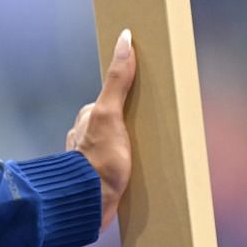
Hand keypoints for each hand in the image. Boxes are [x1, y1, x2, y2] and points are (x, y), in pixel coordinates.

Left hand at [67, 28, 136, 229]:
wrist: (88, 205)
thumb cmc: (99, 161)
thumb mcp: (110, 114)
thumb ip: (118, 80)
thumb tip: (124, 41)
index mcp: (88, 118)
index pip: (115, 98)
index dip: (133, 95)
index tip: (154, 95)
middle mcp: (86, 135)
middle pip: (118, 121)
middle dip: (135, 123)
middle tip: (160, 126)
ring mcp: (92, 157)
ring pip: (117, 143)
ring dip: (133, 146)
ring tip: (156, 151)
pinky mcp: (100, 178)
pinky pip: (118, 165)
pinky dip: (130, 165)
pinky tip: (143, 170)